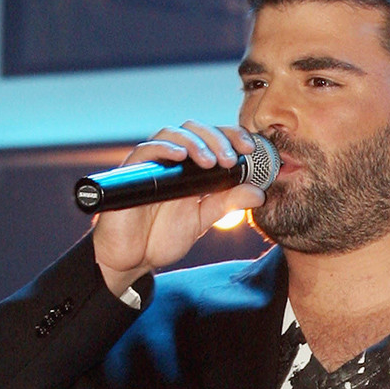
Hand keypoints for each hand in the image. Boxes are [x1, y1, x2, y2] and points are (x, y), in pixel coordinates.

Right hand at [92, 122, 266, 294]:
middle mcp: (171, 159)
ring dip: (195, 143)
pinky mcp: (131, 173)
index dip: (232, 136)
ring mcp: (152, 164)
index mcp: (191, 168)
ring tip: (211, 162)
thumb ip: (226, 204)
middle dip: (217, 139)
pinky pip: (146, 150)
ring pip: (172, 133)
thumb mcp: (201, 220)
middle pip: (195, 130)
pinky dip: (165, 148)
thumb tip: (258, 193)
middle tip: (231, 159)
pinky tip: (181, 156)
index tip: (250, 148)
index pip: (213, 138)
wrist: (130, 258)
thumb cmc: (161, 236)